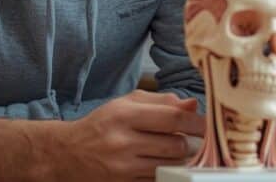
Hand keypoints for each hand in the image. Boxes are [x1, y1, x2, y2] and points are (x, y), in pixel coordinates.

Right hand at [50, 90, 203, 180]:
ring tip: (182, 151)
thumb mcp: (126, 103)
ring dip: (182, 160)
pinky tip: (167, 163)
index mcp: (125, 115)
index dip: (197, 122)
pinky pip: (157, 179)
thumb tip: (192, 106)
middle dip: (193, 143)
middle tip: (197, 140)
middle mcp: (123, 141)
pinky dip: (168, 172)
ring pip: (170, 166)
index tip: (208, 124)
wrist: (66, 154)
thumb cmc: (102, 124)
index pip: (173, 119)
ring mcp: (122, 167)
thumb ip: (161, 102)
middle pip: (176, 146)